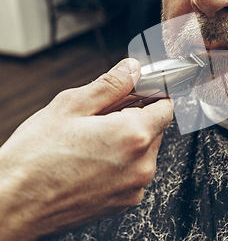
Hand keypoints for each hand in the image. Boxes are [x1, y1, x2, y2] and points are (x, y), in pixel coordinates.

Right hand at [0, 59, 172, 240]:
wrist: (13, 206)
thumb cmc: (35, 159)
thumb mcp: (71, 106)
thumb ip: (111, 85)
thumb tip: (133, 69)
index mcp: (134, 136)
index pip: (166, 107)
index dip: (152, 96)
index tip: (138, 93)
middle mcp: (142, 165)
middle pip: (155, 130)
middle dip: (134, 119)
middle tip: (100, 118)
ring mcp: (134, 188)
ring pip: (144, 153)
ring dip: (127, 143)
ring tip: (90, 143)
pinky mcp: (124, 203)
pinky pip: (132, 174)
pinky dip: (120, 165)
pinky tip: (91, 162)